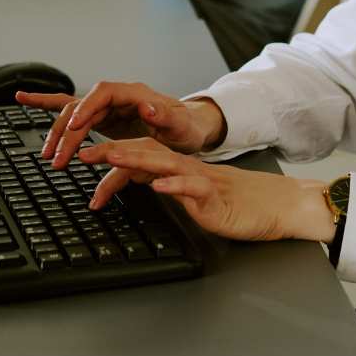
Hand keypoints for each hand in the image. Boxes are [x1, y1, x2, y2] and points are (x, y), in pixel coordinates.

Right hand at [15, 81, 226, 167]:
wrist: (188, 128)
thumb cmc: (185, 126)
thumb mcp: (182, 125)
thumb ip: (166, 116)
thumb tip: (149, 107)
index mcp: (134, 93)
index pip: (103, 93)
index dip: (87, 108)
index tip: (75, 126)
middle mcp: (117, 96)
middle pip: (83, 106)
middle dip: (67, 131)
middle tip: (58, 158)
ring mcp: (107, 106)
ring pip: (73, 113)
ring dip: (58, 132)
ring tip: (48, 155)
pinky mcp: (101, 117)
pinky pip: (71, 109)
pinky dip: (47, 104)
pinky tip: (24, 99)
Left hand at [79, 137, 335, 243]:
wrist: (273, 205)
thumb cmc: (232, 202)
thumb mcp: (190, 194)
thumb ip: (164, 185)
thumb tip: (136, 183)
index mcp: (176, 168)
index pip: (139, 152)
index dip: (111, 150)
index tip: (82, 151)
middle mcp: (184, 168)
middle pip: (144, 152)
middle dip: (112, 150)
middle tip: (82, 151)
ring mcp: (199, 180)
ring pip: (164, 163)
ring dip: (134, 159)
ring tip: (110, 157)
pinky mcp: (214, 197)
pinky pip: (192, 188)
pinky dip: (174, 184)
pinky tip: (159, 185)